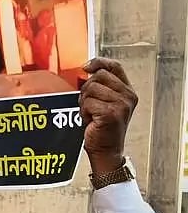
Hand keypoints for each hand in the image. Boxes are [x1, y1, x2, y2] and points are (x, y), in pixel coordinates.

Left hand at [79, 57, 136, 173]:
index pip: (114, 66)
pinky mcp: (111, 113)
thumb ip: (98, 86)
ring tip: (91, 114)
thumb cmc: (102, 127)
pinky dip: (84, 112)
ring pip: (90, 88)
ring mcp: (121, 104)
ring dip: (84, 102)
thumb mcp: (102, 102)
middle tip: (90, 105)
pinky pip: (87, 103)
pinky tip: (91, 120)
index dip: (99, 62)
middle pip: (98, 76)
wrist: (106, 150)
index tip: (86, 66)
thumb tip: (85, 70)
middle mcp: (128, 96)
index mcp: (127, 91)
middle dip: (87, 89)